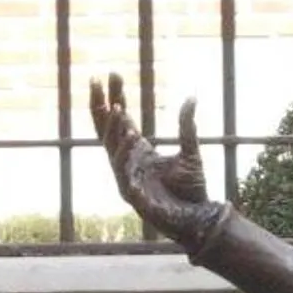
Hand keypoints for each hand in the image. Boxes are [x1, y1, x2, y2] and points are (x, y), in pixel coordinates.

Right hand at [89, 75, 222, 247]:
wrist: (197, 219)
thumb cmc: (192, 190)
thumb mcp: (190, 151)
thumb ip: (186, 126)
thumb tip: (191, 97)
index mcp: (138, 151)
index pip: (120, 119)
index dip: (115, 95)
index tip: (112, 73)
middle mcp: (127, 161)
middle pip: (105, 127)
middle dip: (100, 104)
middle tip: (95, 79)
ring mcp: (125, 176)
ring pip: (111, 145)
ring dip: (114, 126)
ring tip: (119, 106)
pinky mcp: (130, 191)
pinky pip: (123, 166)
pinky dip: (125, 149)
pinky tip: (131, 133)